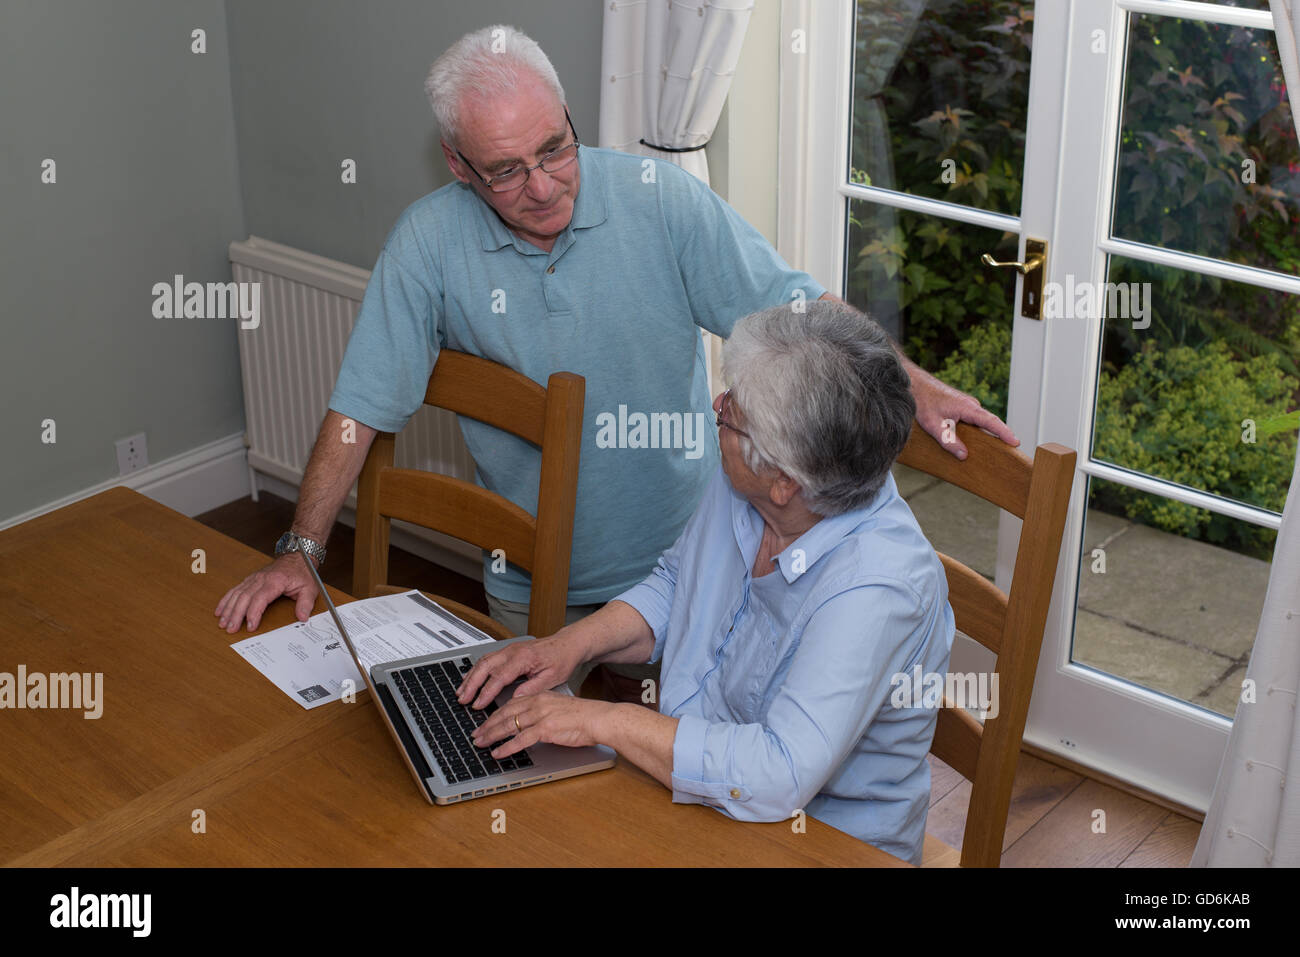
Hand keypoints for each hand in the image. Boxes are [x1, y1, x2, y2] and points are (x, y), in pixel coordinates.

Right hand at [215, 553, 318, 633]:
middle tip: (231, 629)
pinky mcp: (250, 579)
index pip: (260, 598)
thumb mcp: (310, 588)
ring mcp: (254, 578)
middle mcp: (261, 579)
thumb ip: (306, 603)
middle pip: (244, 598)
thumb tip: (302, 617)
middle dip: (236, 615)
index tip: (250, 626)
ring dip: (228, 609)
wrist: (297, 557)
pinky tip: (220, 610)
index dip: (253, 613)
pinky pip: (235, 590)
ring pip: (237, 594)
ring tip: (222, 623)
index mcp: (275, 581)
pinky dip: (226, 600)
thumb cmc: (302, 573)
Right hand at [456, 634, 585, 709]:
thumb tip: (514, 700)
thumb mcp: (552, 678)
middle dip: (471, 684)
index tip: (477, 705)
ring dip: (470, 677)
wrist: (568, 644)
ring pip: (483, 662)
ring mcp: (509, 649)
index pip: (499, 677)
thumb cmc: (562, 659)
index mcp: (523, 658)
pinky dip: (476, 670)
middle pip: (485, 667)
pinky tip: (471, 680)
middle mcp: (513, 651)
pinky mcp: (508, 651)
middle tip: (462, 699)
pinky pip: (488, 659)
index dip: (486, 692)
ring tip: (461, 692)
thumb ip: (532, 688)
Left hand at [472, 691, 609, 757]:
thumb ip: (543, 711)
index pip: (511, 704)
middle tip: (476, 734)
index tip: (486, 722)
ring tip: (481, 743)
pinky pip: (520, 739)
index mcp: (541, 696)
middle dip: (488, 725)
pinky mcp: (545, 729)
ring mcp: (541, 715)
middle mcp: (538, 703)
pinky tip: (498, 752)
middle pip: (505, 713)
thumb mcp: (559, 708)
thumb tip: (531, 723)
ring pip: (509, 725)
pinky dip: (506, 747)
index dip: (496, 714)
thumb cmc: (584, 716)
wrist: (598, 718)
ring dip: (492, 735)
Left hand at [905, 359, 1018, 459]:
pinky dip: (978, 429)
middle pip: (990, 422)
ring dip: (988, 433)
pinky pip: (974, 420)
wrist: (914, 384)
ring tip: (996, 449)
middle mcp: (971, 405)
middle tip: (1010, 452)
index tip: (1016, 443)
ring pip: (981, 422)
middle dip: (1001, 435)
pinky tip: (975, 440)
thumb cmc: (923, 401)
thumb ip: (948, 441)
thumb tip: (964, 455)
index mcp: (968, 407)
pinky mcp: (961, 407)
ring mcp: (967, 405)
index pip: (992, 422)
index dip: (1005, 433)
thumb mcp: (933, 425)